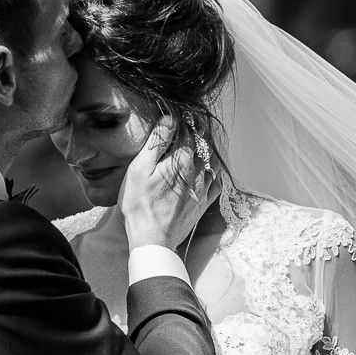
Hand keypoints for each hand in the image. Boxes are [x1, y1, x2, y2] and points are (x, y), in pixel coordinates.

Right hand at [120, 116, 208, 249]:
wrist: (153, 239)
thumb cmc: (140, 204)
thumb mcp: (139, 169)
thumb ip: (156, 143)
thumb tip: (169, 120)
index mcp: (181, 161)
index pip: (188, 134)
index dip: (185, 123)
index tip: (183, 115)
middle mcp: (196, 174)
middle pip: (200, 148)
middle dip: (196, 136)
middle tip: (191, 127)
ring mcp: (202, 190)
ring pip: (210, 164)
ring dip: (205, 153)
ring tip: (199, 147)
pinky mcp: (202, 204)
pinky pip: (215, 184)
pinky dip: (213, 174)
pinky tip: (208, 172)